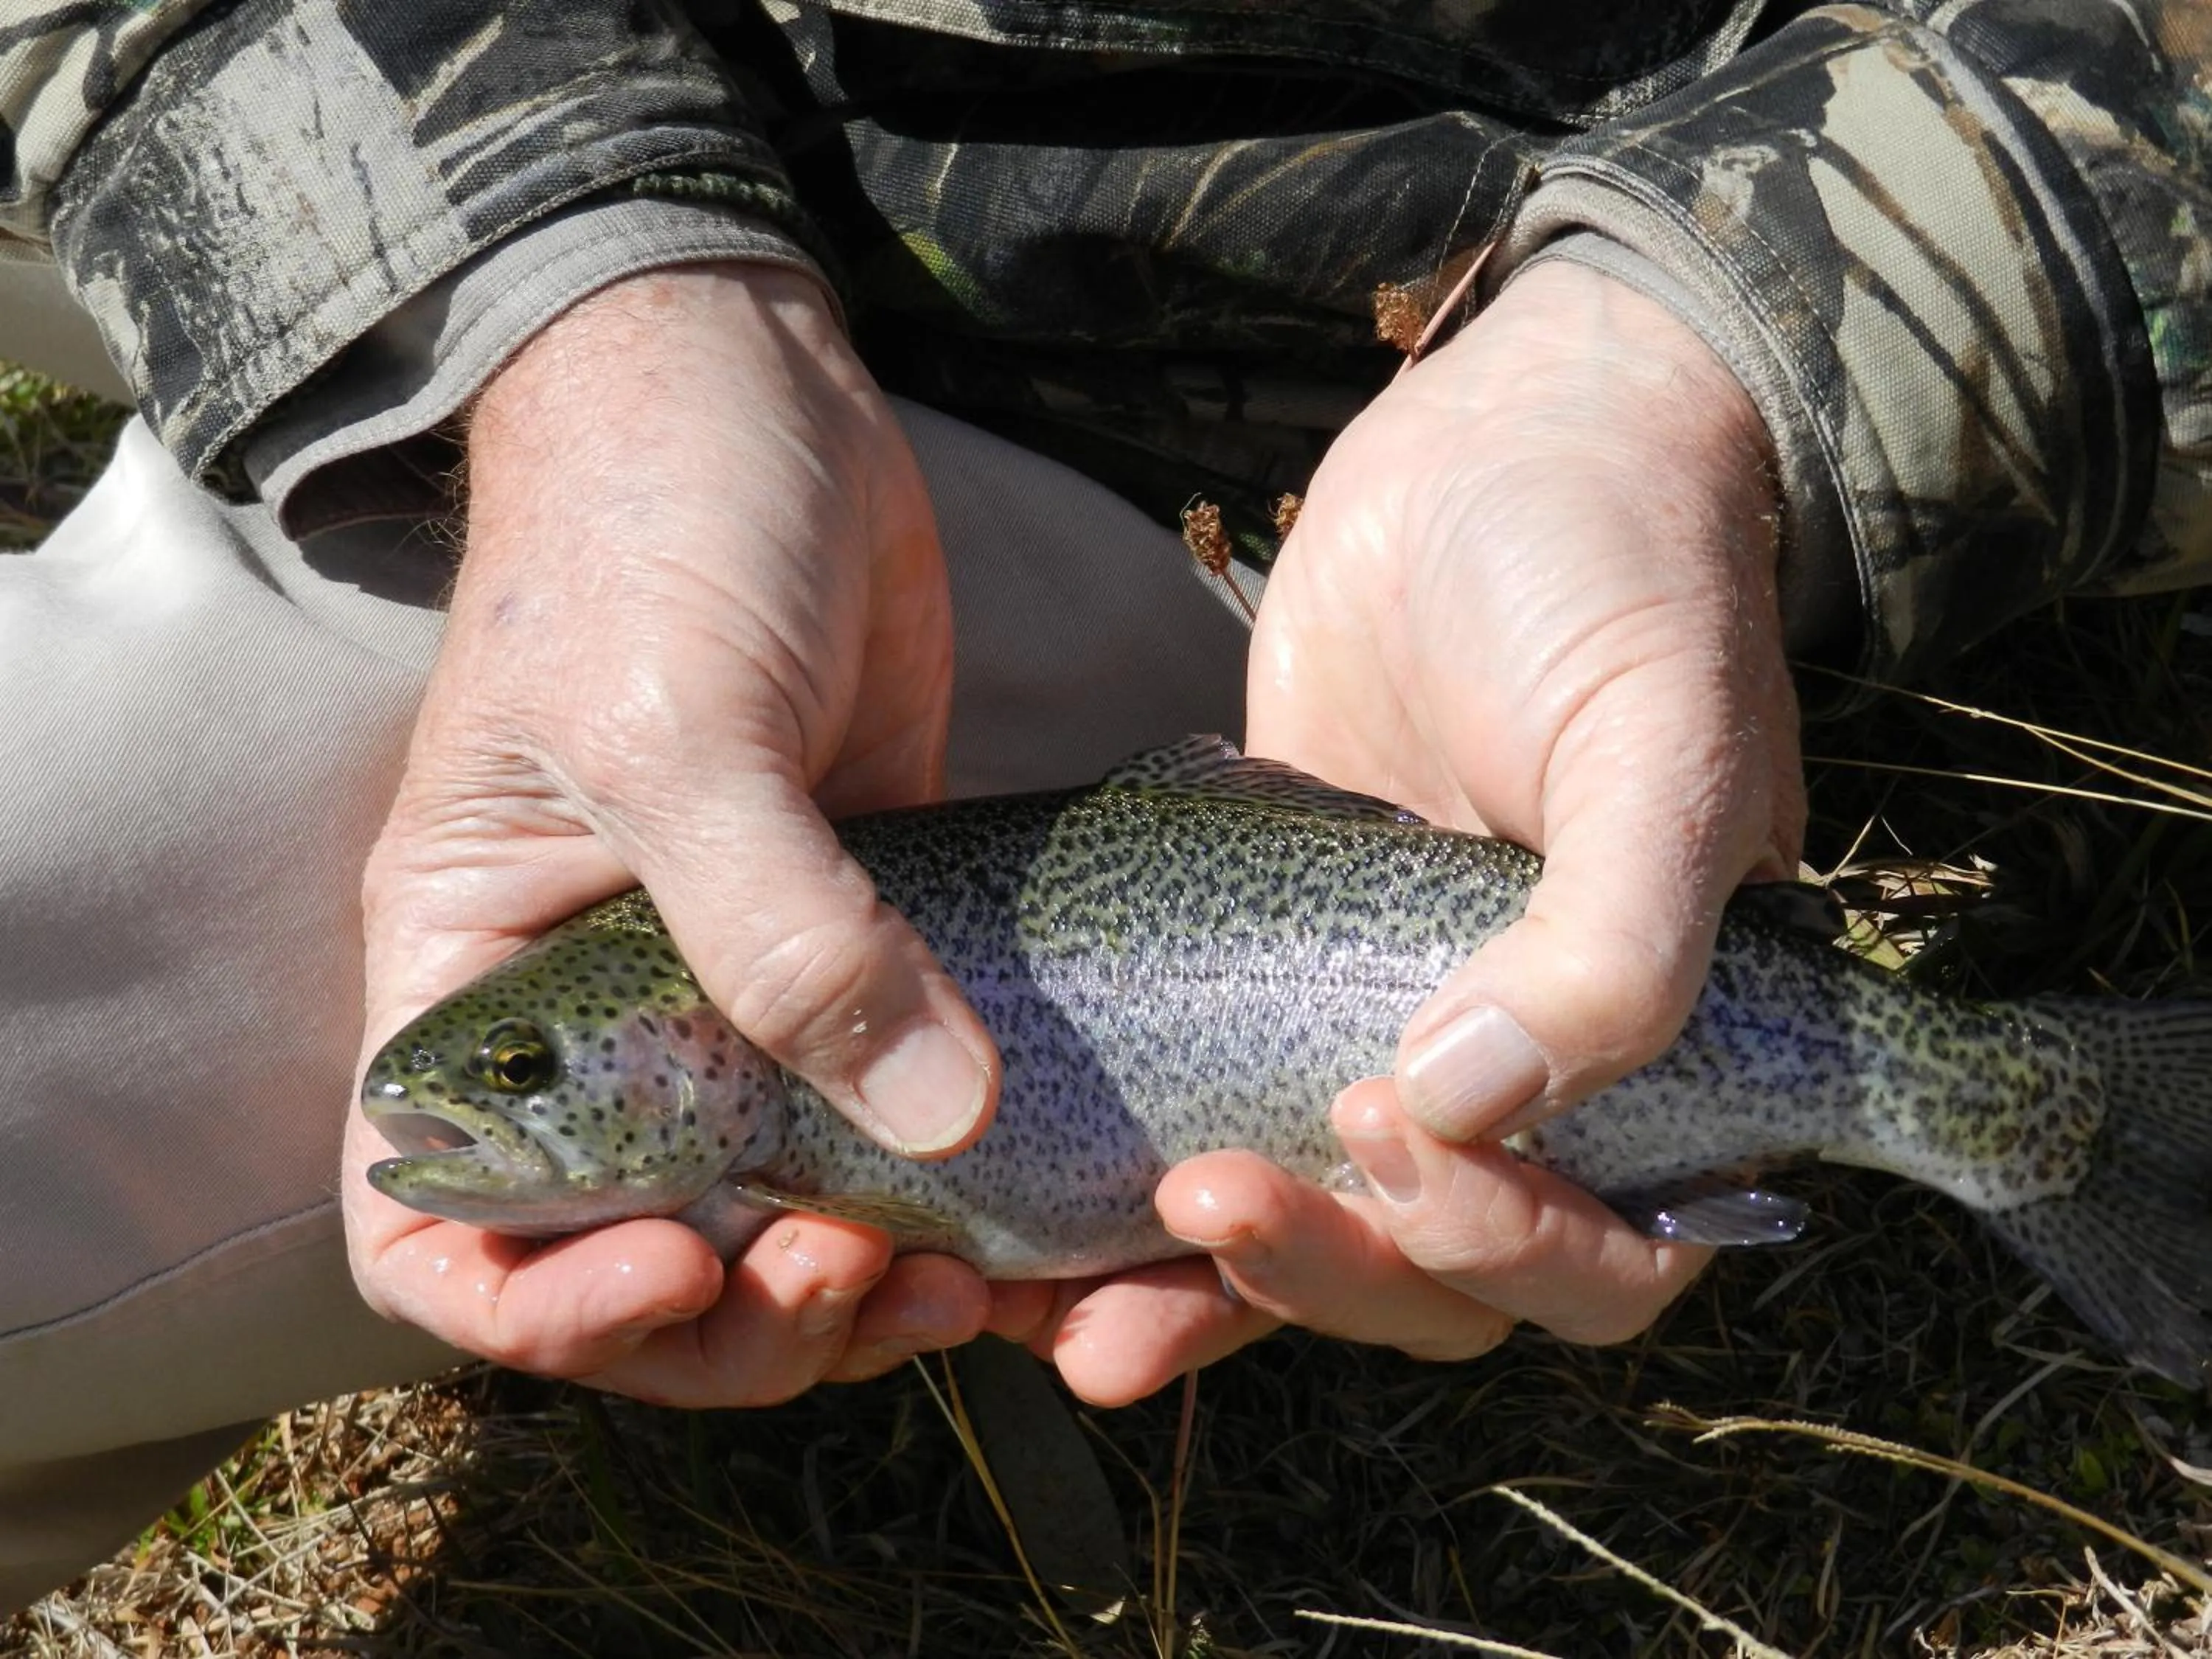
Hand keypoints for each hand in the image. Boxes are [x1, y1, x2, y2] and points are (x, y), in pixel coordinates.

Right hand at [343, 264, 999, 1405]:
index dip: (549, 1307)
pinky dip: (958, 1183)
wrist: (748, 399)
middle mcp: (596, 1023)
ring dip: (873, 1284)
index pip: (441, 1230)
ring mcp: (736, 993)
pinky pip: (898, 1108)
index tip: (691, 1269)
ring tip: (984, 1284)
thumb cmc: (648, 541)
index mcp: (482, 985)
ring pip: (785, 1210)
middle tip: (881, 1284)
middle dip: (757, 1317)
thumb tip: (939, 1123)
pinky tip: (1047, 1205)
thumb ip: (787, 935)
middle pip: (644, 1255)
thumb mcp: (681, 734)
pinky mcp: (863, 949)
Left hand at [1003, 259, 1802, 1403]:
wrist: (1507, 449)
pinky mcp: (1269, 983)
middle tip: (1204, 1204)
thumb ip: (1617, 947)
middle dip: (1327, 1271)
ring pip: (1319, 1234)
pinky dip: (1136, 1215)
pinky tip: (1039, 1257)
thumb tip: (1472, 1103)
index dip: (1501, 1245)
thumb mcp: (1661, 752)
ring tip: (1072, 1322)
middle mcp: (1537, 1085)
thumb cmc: (1622, 587)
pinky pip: (1217, 1129)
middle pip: (1439, 1279)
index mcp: (1672, 1067)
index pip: (1604, 1256)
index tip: (1387, 1123)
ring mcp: (1394, 1036)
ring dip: (1209, 1293)